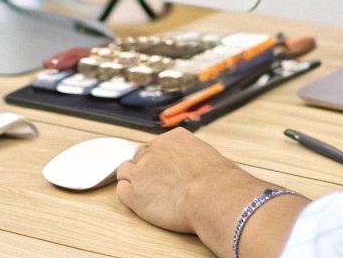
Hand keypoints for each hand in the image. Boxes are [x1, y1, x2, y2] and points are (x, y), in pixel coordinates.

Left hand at [116, 128, 265, 235]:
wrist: (213, 195)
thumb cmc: (220, 182)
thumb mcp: (210, 158)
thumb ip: (195, 159)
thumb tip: (198, 170)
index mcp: (174, 138)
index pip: (157, 147)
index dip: (160, 162)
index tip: (166, 173)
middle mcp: (155, 149)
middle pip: (140, 157)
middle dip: (147, 171)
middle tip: (158, 186)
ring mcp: (141, 170)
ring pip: (125, 171)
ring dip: (134, 181)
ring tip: (148, 195)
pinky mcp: (134, 192)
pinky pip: (122, 190)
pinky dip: (129, 197)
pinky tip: (142, 203)